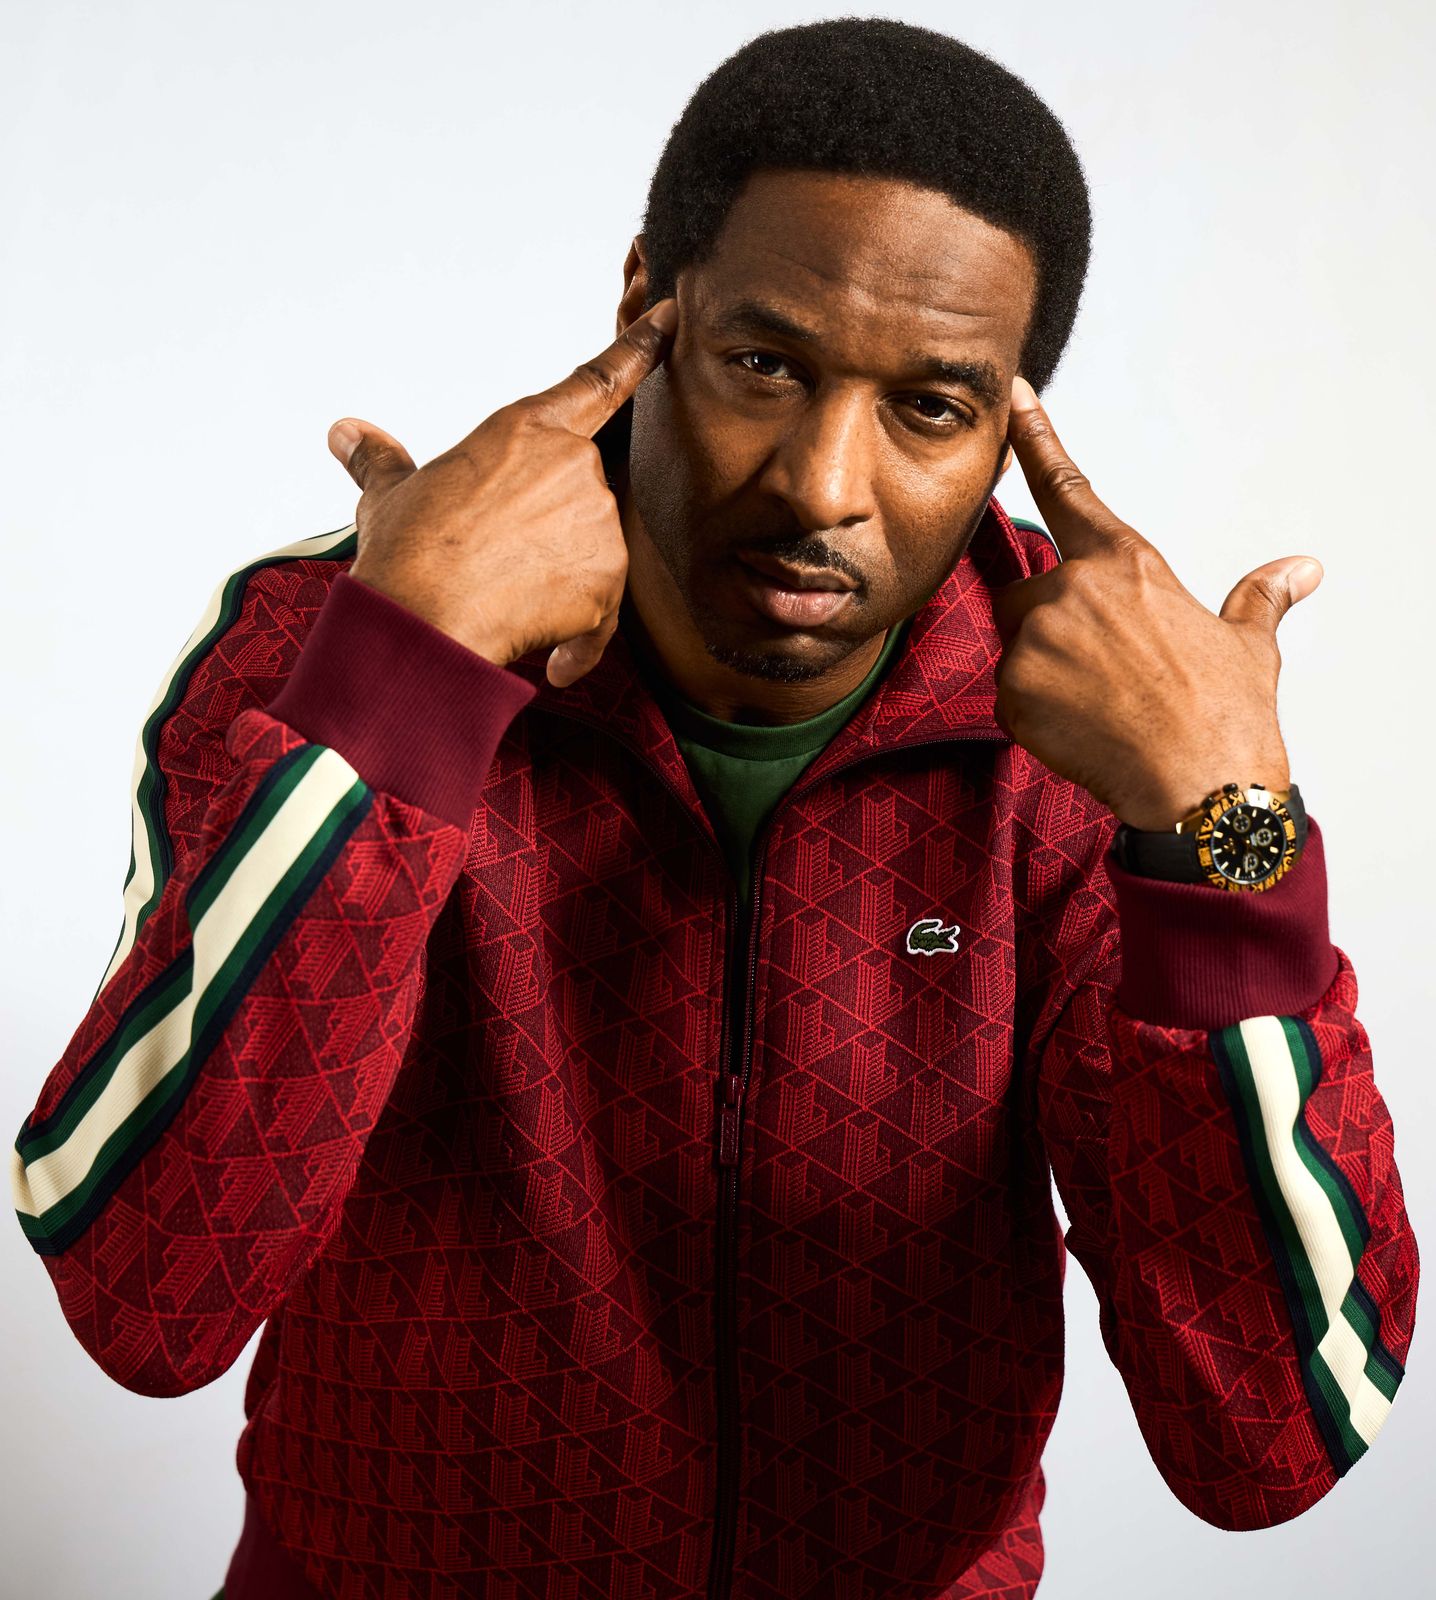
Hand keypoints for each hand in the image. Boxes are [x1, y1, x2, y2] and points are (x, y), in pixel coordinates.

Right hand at [326, 299, 677, 687]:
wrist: (421, 621)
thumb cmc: (404, 556)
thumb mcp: (388, 497)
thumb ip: (381, 461)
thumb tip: (346, 432)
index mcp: (525, 428)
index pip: (596, 380)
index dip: (638, 347)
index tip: (669, 317)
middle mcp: (573, 465)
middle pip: (581, 496)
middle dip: (548, 531)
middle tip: (495, 564)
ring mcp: (597, 521)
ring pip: (592, 555)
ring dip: (560, 583)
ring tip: (504, 602)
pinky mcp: (609, 580)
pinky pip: (604, 617)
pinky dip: (578, 643)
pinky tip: (550, 663)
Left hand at [994, 376, 1322, 829]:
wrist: (1200, 786)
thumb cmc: (1227, 714)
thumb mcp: (1248, 644)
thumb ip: (1258, 598)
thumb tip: (1301, 570)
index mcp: (1127, 564)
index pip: (1069, 489)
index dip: (1037, 439)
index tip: (1014, 400)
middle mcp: (1073, 589)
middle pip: (1031, 595)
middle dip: (1055, 629)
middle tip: (1106, 676)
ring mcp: (1038, 639)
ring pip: (1020, 647)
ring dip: (1045, 672)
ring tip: (1101, 707)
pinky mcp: (1013, 690)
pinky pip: (1010, 697)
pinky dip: (1036, 715)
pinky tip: (1081, 733)